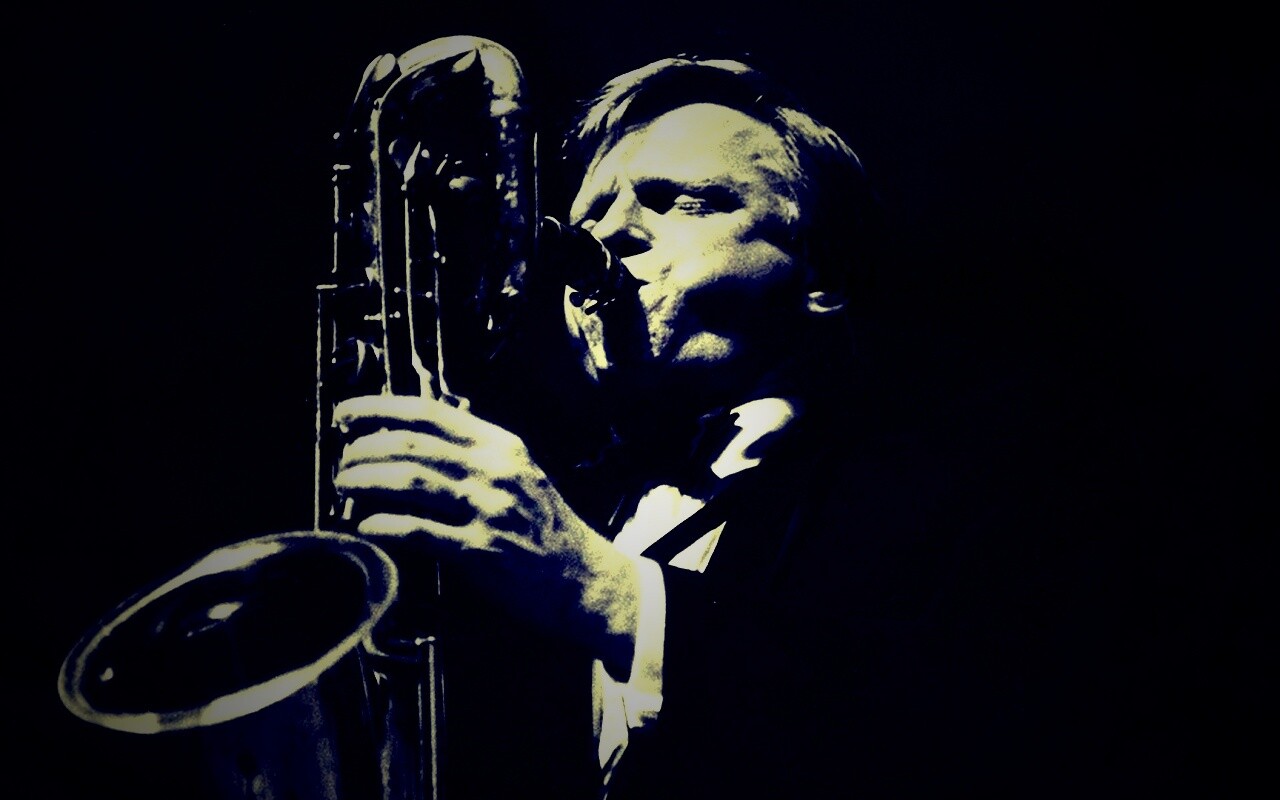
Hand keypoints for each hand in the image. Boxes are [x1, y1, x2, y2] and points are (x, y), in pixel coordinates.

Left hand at [332, 394, 638, 673]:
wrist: (584, 579)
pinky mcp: (481, 550)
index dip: (381, 408)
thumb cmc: (546, 529)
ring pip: (411, 481)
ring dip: (366, 481)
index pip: (431, 412)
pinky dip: (384, 525)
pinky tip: (365, 526)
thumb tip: (415, 438)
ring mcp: (489, 509)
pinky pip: (419, 531)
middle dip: (364, 448)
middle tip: (341, 459)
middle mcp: (495, 470)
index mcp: (502, 445)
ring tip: (344, 485)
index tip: (347, 413)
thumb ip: (476, 454)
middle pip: (413, 445)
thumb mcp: (521, 474)